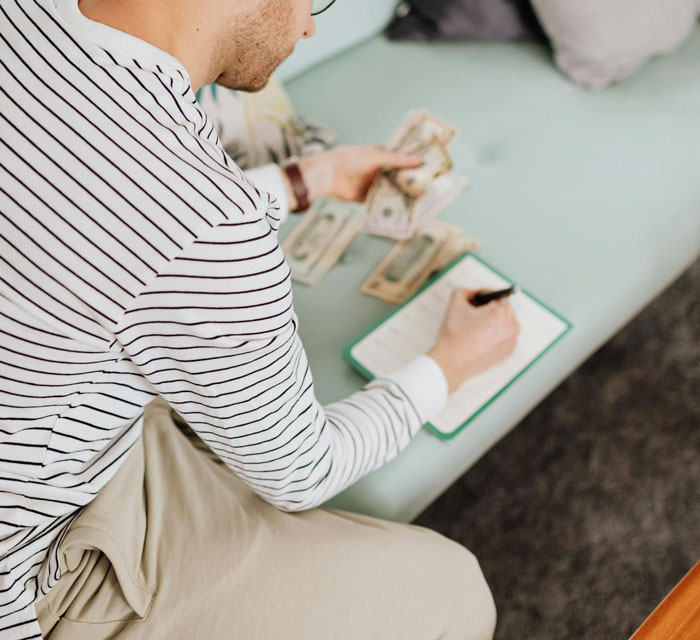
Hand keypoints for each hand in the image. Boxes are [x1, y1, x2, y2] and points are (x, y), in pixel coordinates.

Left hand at [293, 144, 421, 204]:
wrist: (329, 175)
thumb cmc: (351, 159)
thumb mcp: (376, 157)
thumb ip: (397, 160)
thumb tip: (419, 160)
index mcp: (382, 157)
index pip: (403, 161)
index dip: (415, 165)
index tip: (431, 169)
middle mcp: (380, 171)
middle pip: (399, 177)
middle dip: (411, 182)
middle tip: (429, 188)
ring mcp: (374, 184)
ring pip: (392, 190)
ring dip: (402, 195)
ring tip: (421, 201)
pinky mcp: (368, 198)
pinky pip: (382, 202)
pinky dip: (390, 206)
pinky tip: (403, 210)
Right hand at [428, 288, 520, 393]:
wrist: (452, 363)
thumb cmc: (454, 335)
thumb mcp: (455, 304)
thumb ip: (465, 291)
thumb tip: (472, 293)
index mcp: (501, 313)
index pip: (497, 295)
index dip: (484, 294)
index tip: (475, 298)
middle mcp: (511, 326)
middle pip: (503, 309)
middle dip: (489, 308)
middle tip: (473, 312)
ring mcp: (511, 341)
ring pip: (504, 323)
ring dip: (493, 321)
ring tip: (475, 327)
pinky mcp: (508, 353)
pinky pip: (504, 337)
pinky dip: (495, 335)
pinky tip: (479, 338)